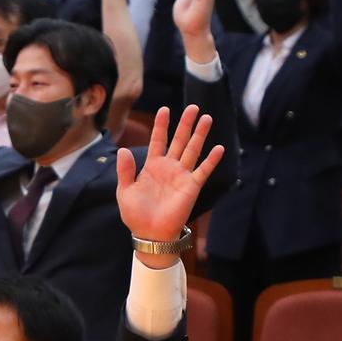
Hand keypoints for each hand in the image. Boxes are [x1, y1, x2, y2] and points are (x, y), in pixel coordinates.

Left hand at [117, 106, 224, 248]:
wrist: (150, 234)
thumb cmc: (136, 215)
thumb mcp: (125, 191)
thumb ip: (126, 170)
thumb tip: (123, 150)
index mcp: (152, 166)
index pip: (158, 140)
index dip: (161, 125)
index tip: (164, 109)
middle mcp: (169, 167)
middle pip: (179, 140)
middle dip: (185, 123)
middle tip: (193, 107)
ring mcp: (181, 175)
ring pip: (192, 150)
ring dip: (200, 134)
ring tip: (207, 118)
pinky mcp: (191, 186)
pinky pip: (203, 170)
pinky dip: (211, 160)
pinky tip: (219, 148)